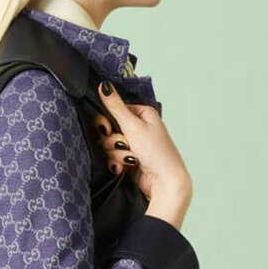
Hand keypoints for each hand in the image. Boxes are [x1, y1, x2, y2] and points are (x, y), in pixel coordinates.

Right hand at [92, 81, 192, 203]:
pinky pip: (112, 157)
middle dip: (112, 140)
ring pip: (109, 144)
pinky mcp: (129, 159)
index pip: (114, 110)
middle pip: (109, 128)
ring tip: (130, 158)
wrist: (164, 182)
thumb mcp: (133, 126)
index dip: (107, 121)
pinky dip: (117, 162)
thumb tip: (104, 86)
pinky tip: (125, 167)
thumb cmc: (156, 153)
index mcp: (142, 114)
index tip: (107, 129)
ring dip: (116, 153)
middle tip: (123, 144)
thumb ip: (115, 107)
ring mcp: (133, 144)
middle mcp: (138, 127)